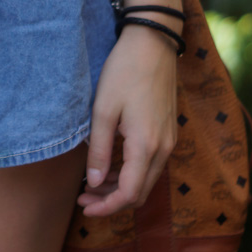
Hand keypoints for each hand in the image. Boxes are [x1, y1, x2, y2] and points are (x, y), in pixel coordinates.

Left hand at [77, 24, 177, 216]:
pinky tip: (110, 167)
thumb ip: (99, 150)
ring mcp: (168, 140)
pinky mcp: (167, 132)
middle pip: (140, 192)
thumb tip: (95, 183)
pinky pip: (150, 165)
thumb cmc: (124, 72)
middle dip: (111, 201)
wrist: (153, 43)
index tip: (84, 208)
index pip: (130, 193)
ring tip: (91, 185)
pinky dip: (130, 174)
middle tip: (82, 198)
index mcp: (146, 145)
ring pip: (146, 180)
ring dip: (120, 188)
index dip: (106, 207)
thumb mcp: (103, 110)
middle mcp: (163, 148)